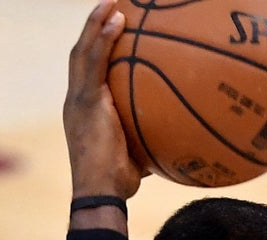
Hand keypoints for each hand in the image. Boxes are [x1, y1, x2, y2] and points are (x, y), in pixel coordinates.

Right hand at [64, 1, 143, 199]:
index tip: (118, 28)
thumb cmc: (124, 181)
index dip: (100, 48)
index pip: (92, 71)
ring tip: (114, 1)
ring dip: (96, 22)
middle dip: (95, 27)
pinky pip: (93, 61)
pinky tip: (118, 19)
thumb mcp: (143, 152)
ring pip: (83, 50)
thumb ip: (156, 136)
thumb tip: (188, 133)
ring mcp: (78, 99)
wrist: (102, 193)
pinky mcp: (83, 101)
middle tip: (114, 5)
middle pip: (83, 53)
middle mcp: (78, 99)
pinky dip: (102, 37)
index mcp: (87, 108)